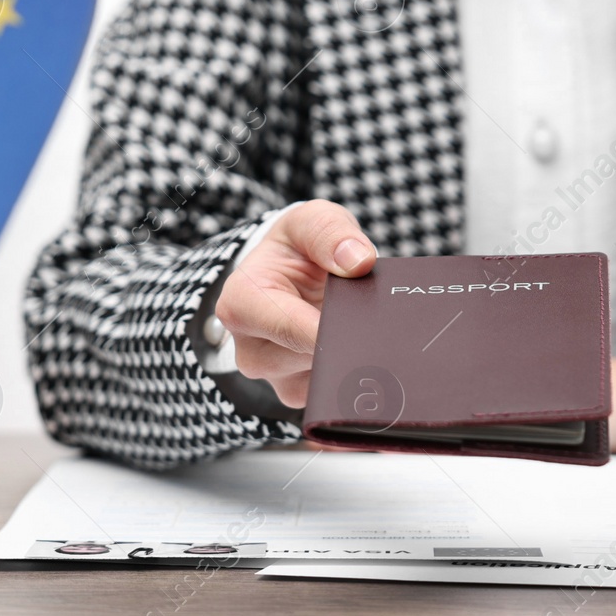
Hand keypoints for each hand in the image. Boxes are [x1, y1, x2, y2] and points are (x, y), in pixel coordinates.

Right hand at [213, 200, 376, 408]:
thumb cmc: (296, 249)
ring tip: (361, 322)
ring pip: (326, 378)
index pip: (291, 328)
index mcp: (241, 303)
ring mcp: (273, 377)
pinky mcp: (297, 393)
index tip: (362, 320)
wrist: (291, 276)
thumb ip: (331, 232)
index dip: (331, 326)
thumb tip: (358, 261)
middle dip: (348, 336)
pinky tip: (358, 342)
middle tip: (373, 315)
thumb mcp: (311, 221)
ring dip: (352, 352)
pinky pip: (334, 390)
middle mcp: (249, 349)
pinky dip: (353, 367)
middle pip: (312, 357)